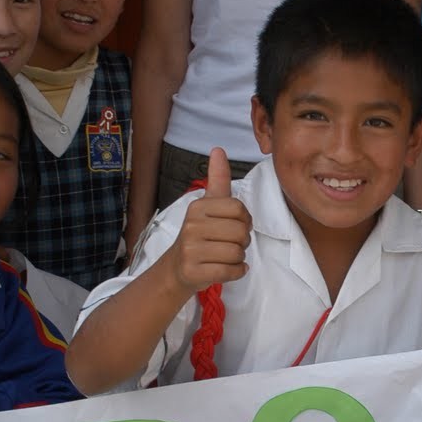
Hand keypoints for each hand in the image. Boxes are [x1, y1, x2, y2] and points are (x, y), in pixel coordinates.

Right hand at [169, 148, 251, 294]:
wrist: (177, 268)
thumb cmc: (200, 234)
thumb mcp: (208, 205)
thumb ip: (217, 179)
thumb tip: (218, 149)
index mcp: (198, 207)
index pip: (239, 209)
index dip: (244, 220)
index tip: (233, 225)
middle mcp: (191, 226)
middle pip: (241, 232)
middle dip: (242, 241)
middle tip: (229, 244)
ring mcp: (190, 250)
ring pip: (237, 253)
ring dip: (238, 257)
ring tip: (224, 256)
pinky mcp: (193, 271)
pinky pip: (231, 271)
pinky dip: (236, 272)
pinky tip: (227, 268)